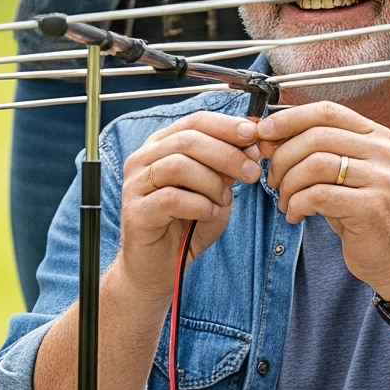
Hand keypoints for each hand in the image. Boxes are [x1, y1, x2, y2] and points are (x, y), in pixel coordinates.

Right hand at [111, 111, 263, 304]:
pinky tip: (208, 214)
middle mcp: (144, 159)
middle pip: (189, 140)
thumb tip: (252, 146)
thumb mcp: (216, 191)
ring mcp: (136, 185)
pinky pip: (172, 198)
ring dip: (212, 182)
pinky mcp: (136, 211)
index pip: (195, 121)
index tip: (253, 136)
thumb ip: (228, 168)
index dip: (226, 126)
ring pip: (180, 165)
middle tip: (251, 173)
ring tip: (224, 200)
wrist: (161, 268)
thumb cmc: (187, 225)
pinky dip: (200, 205)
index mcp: (163, 146)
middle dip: (227, 154)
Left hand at [254, 100, 389, 297]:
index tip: (264, 132)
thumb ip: (315, 152)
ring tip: (285, 201)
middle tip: (272, 179)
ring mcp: (380, 177)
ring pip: (314, 165)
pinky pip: (317, 196)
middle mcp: (381, 151)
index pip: (326, 111)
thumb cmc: (363, 213)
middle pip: (316, 136)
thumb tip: (269, 136)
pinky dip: (297, 205)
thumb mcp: (343, 175)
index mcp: (376, 135)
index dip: (289, 119)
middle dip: (282, 157)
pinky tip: (296, 215)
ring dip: (288, 184)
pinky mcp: (371, 206)